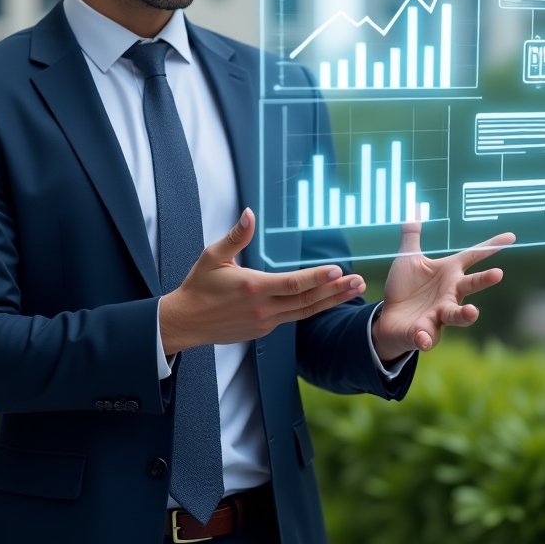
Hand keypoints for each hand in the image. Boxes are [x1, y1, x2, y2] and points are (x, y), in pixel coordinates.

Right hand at [159, 208, 366, 353]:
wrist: (186, 321)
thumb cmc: (198, 286)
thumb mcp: (213, 256)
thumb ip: (236, 236)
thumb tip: (250, 213)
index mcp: (253, 287)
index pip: (294, 283)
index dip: (317, 277)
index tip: (338, 270)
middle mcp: (263, 308)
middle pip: (307, 300)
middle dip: (335, 290)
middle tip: (358, 281)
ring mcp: (265, 321)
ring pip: (305, 312)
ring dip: (330, 301)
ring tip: (352, 291)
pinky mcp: (263, 329)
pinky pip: (292, 318)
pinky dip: (311, 308)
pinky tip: (325, 300)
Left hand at [372, 222, 514, 359]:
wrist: (390, 318)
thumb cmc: (404, 288)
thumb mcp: (407, 260)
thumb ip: (412, 238)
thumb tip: (413, 212)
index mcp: (448, 273)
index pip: (472, 256)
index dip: (490, 247)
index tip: (510, 236)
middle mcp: (449, 293)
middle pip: (470, 285)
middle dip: (483, 280)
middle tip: (497, 274)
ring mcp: (440, 314)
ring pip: (456, 315)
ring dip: (465, 314)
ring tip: (472, 312)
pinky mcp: (426, 332)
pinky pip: (427, 336)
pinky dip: (425, 337)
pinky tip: (422, 336)